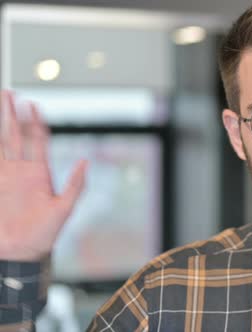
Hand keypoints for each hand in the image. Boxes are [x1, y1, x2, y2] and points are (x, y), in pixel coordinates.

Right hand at [0, 90, 86, 260]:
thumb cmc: (45, 234)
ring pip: (1, 143)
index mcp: (40, 173)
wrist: (20, 252)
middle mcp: (21, 170)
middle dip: (13, 115)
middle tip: (9, 94)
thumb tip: (84, 161)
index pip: (39, 140)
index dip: (37, 122)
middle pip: (17, 135)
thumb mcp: (64, 209)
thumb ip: (75, 185)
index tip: (34, 104)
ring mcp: (5, 176)